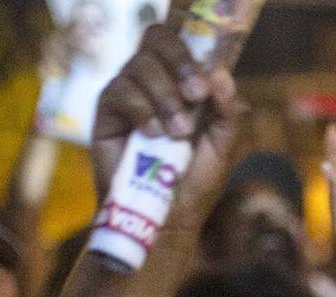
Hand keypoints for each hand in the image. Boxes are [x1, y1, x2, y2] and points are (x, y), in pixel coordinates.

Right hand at [91, 22, 248, 236]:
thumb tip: (222, 75)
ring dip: (164, 96)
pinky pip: (120, 91)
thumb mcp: (223, 146)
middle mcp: (154, 79)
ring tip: (177, 134)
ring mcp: (129, 93)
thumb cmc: (194, 182)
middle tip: (196, 97)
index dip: (192, 51)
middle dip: (180, 64)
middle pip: (156, 38)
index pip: (180, 39)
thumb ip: (228, 111)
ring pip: (140, 65)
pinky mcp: (107, 113)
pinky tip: (154, 135)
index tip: (205, 87)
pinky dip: (141, 109)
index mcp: (182, 80)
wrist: (168, 219)